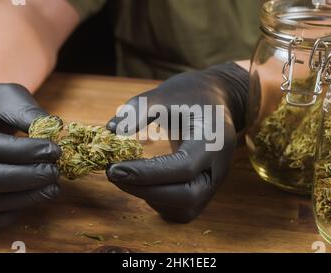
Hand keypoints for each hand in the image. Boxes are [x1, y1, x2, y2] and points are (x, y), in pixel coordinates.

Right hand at [0, 80, 60, 233]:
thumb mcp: (7, 97)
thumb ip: (27, 112)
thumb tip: (54, 131)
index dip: (21, 152)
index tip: (54, 150)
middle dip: (21, 178)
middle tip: (54, 173)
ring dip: (19, 199)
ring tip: (51, 189)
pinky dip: (0, 219)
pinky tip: (27, 201)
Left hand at [105, 63, 259, 222]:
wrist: (215, 103)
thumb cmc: (190, 96)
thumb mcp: (164, 94)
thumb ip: (138, 110)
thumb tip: (111, 131)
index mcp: (214, 140)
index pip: (184, 167)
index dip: (148, 173)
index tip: (114, 168)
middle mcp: (219, 168)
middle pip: (188, 195)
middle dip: (146, 189)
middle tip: (113, 173)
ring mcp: (214, 183)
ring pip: (185, 208)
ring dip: (150, 197)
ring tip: (124, 176)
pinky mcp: (204, 191)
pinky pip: (181, 208)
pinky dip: (158, 200)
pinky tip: (141, 182)